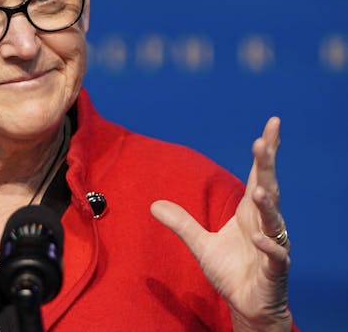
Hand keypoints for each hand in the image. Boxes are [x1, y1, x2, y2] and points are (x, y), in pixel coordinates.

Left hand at [151, 117, 291, 331]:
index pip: (259, 175)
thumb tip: (154, 204)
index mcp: (249, 213)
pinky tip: (257, 238)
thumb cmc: (231, 271)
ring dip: (267, 205)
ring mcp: (272, 246)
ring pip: (274, 221)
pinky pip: (275, 256)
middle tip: (263, 141)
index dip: (266, 152)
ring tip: (258, 190)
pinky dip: (268, 247)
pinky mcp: (274, 270)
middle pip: (268, 188)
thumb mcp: (200, 244)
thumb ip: (182, 222)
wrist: (247, 305)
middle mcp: (265, 224)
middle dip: (267, 165)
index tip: (271, 125)